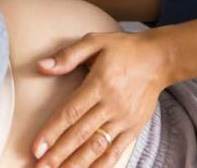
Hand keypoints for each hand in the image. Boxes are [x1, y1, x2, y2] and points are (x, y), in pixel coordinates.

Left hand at [31, 29, 171, 167]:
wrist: (160, 59)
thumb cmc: (124, 49)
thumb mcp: (95, 42)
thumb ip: (68, 55)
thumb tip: (42, 66)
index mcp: (100, 83)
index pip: (71, 112)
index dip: (51, 132)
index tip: (36, 148)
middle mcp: (112, 104)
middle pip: (80, 134)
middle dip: (58, 154)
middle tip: (39, 167)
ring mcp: (124, 119)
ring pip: (96, 147)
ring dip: (76, 164)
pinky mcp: (134, 128)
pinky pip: (116, 151)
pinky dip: (101, 165)